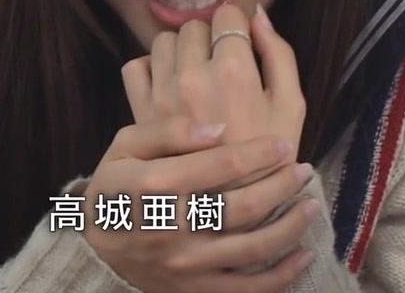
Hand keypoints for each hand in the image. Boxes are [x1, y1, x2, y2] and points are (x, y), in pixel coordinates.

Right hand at [83, 116, 316, 292]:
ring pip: (251, 249)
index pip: (219, 166)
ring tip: (311, 205)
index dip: (257, 154)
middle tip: (304, 170)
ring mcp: (184, 265)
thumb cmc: (114, 188)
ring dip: (290, 227)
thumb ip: (166, 131)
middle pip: (242, 207)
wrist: (94, 249)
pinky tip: (303, 255)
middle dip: (281, 186)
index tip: (282, 144)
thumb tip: (218, 129)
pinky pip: (246, 290)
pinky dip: (281, 276)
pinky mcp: (193, 290)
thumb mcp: (124, 147)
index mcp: (153, 187)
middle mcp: (171, 228)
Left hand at [123, 4, 305, 169]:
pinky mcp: (141, 109)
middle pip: (195, 25)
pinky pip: (135, 66)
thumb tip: (258, 16)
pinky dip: (150, 68)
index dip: (237, 23)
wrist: (229, 210)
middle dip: (210, 37)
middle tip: (222, 63)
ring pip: (164, 41)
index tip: (241, 40)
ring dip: (180, 50)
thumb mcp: (292, 107)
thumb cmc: (269, 158)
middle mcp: (193, 75)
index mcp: (234, 71)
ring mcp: (163, 92)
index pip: (228, 14)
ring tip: (196, 73)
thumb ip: (279, 55)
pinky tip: (168, 84)